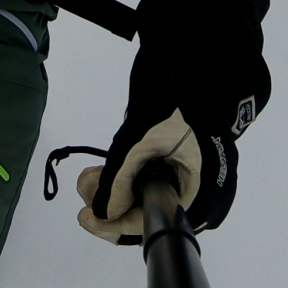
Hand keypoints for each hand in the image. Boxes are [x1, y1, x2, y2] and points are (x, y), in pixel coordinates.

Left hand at [77, 0, 269, 241]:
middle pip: (145, 213)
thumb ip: (121, 177)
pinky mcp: (169, 164)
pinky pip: (142, 180)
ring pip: (139, 197)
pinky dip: (122, 174)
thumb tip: (101, 210)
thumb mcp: (144, 139)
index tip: (87, 218)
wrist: (202, 63)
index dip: (117, 225)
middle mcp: (195, 194)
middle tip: (86, 183)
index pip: (154, 224)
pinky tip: (106, 168)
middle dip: (110, 200)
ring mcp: (182, 179)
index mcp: (202, 196)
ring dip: (112, 187)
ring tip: (92, 173)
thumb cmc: (181, 100)